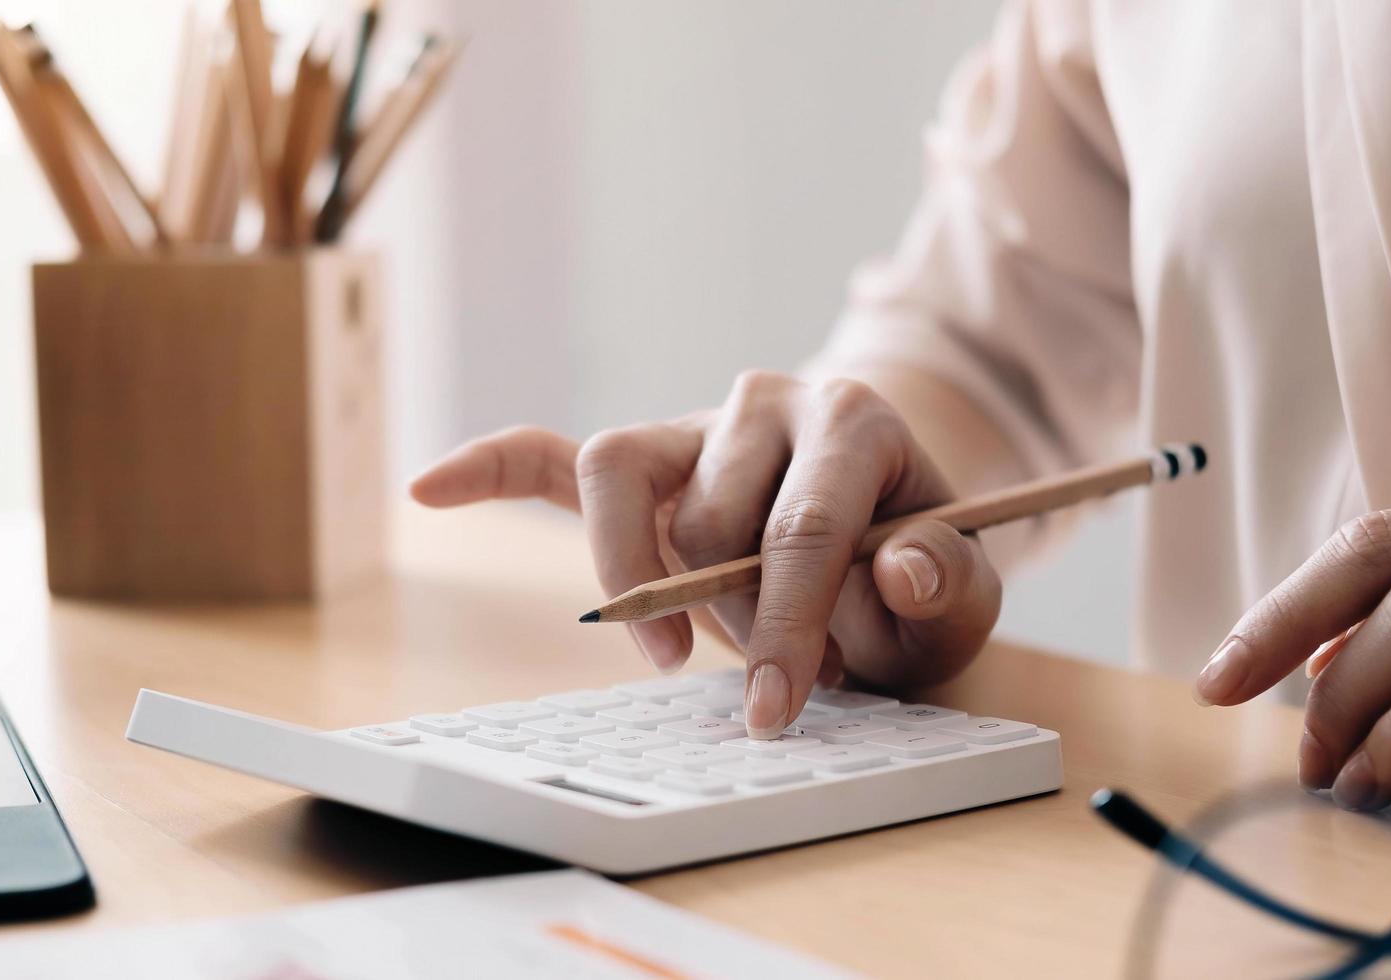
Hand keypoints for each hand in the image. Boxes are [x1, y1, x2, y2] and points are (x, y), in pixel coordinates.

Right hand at [409, 370, 1001, 737]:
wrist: (886, 526)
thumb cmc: (913, 567)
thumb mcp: (960, 590)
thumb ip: (948, 582)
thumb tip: (897, 566)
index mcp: (852, 421)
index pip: (798, 526)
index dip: (786, 627)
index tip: (777, 709)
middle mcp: (764, 402)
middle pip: (709, 518)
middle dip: (742, 618)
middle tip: (783, 672)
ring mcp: (692, 427)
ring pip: (626, 489)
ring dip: (652, 581)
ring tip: (685, 648)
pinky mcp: (643, 462)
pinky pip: (550, 457)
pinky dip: (490, 471)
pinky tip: (430, 488)